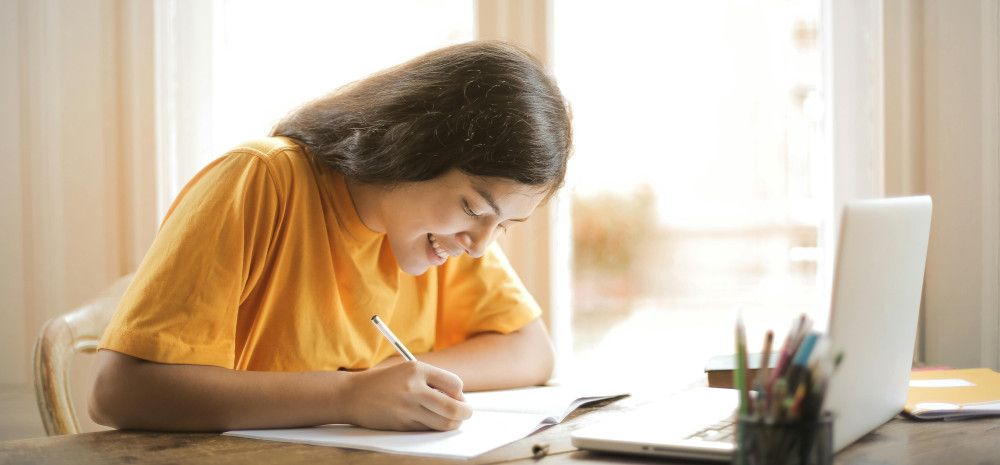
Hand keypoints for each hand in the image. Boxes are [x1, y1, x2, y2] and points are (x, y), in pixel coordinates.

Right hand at [343, 361, 471, 430]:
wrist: (352, 395)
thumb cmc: (385, 382)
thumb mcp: (408, 371)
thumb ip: (432, 381)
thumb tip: (459, 399)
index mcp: (417, 370)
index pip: (455, 384)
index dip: (460, 392)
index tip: (457, 396)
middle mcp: (413, 389)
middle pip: (453, 408)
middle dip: (465, 412)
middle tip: (466, 412)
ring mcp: (407, 408)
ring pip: (444, 423)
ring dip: (453, 423)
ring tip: (450, 419)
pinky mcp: (402, 424)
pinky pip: (428, 429)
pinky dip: (434, 427)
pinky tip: (429, 420)